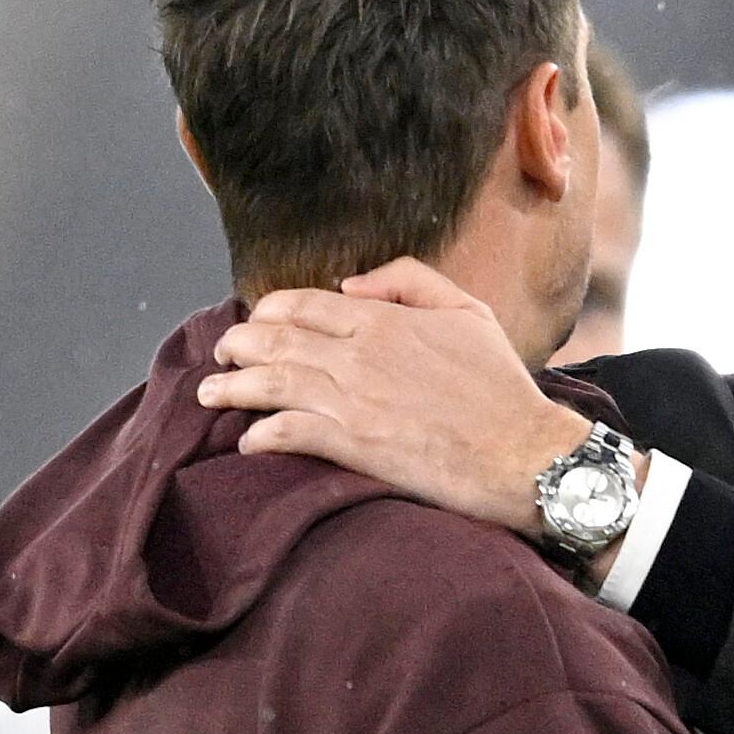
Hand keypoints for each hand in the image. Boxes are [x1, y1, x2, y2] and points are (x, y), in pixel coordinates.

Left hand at [199, 258, 591, 537]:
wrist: (523, 453)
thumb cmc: (502, 386)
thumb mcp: (467, 311)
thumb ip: (409, 281)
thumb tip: (350, 285)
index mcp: (383, 319)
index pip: (303, 304)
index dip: (269, 312)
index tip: (256, 322)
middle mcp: (359, 354)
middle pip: (275, 340)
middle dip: (238, 345)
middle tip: (221, 353)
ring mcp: (353, 400)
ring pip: (271, 384)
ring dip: (232, 387)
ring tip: (210, 393)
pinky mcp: (354, 445)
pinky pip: (289, 433)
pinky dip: (262, 435)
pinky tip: (249, 441)